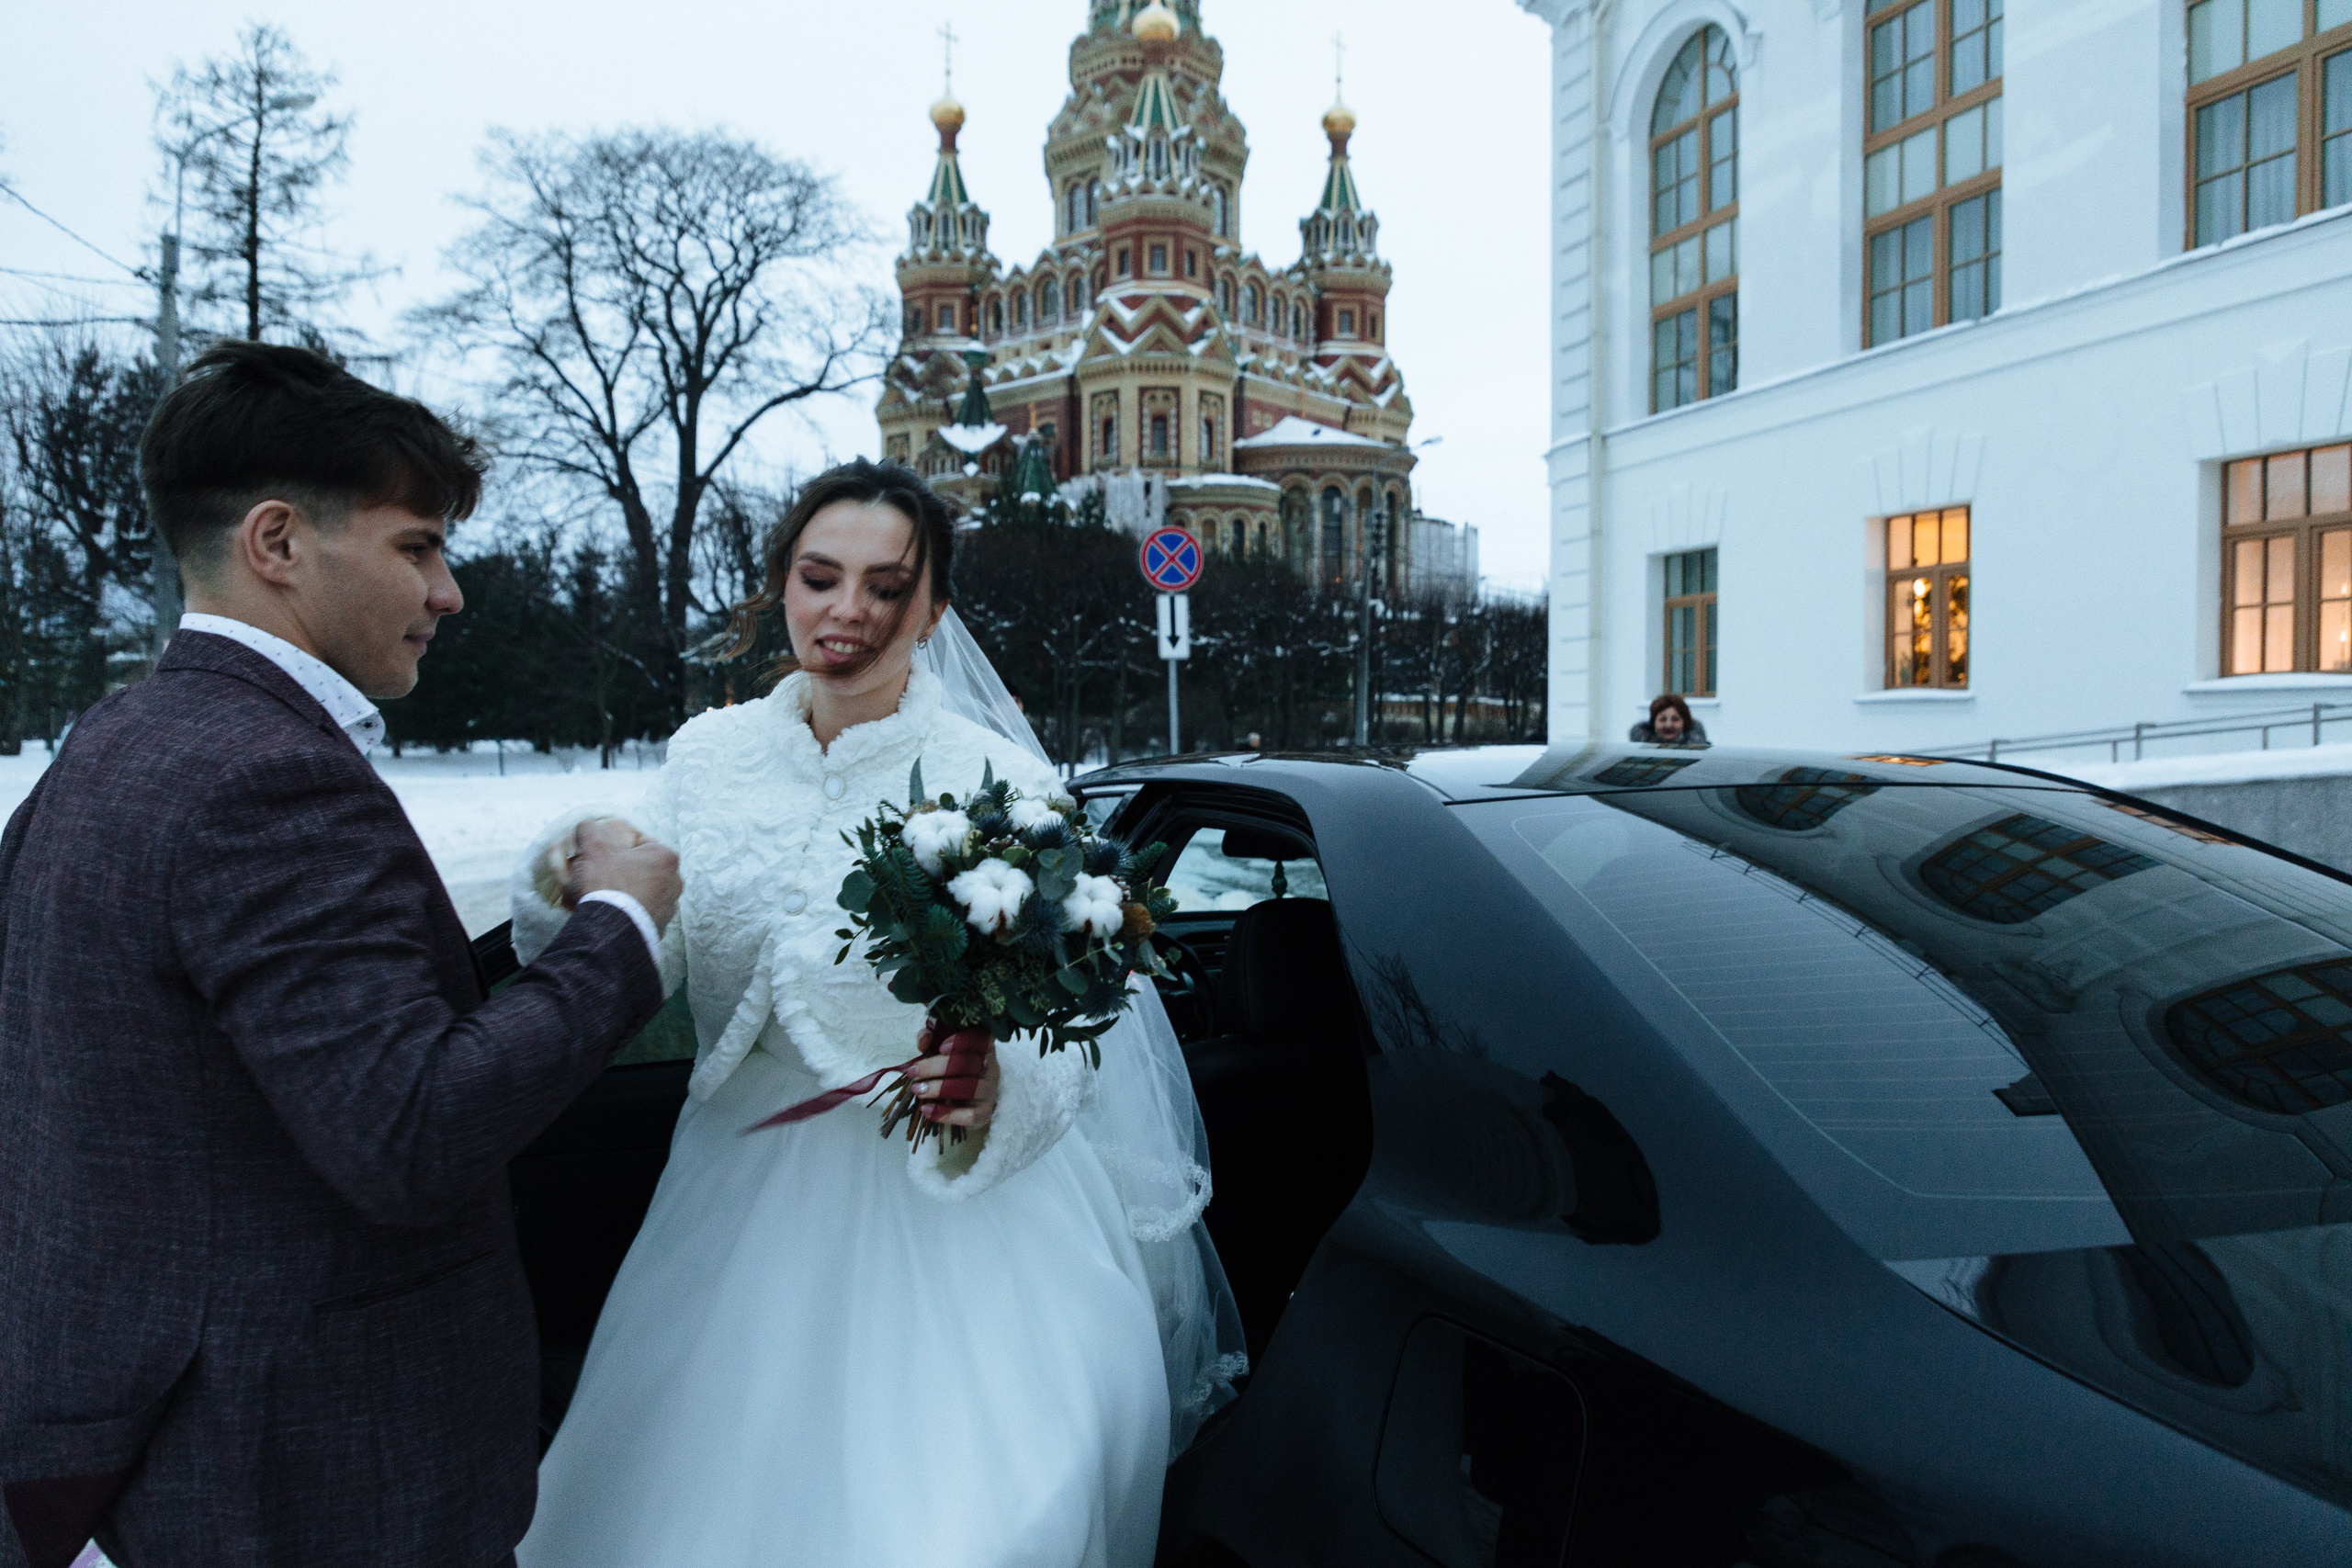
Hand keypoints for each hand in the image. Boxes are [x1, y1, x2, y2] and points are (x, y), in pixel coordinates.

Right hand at [561, 817, 681, 931]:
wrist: (610, 930)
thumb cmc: (607, 883)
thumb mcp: (594, 850)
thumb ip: (590, 831)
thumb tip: (586, 825)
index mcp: (666, 857)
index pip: (641, 843)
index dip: (618, 847)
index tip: (604, 855)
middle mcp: (675, 881)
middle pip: (643, 868)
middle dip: (625, 870)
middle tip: (603, 875)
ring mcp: (670, 906)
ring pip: (645, 890)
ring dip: (629, 891)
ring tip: (607, 896)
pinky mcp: (661, 927)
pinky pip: (643, 912)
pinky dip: (631, 911)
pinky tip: (614, 912)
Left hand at [907, 1023, 997, 1130]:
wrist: (969, 1102)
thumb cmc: (954, 1071)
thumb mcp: (942, 1052)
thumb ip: (932, 1040)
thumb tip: (924, 1039)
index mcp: (983, 1047)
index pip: (979, 1038)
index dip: (961, 1041)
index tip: (941, 1047)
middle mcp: (990, 1068)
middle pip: (968, 1064)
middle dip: (937, 1067)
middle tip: (913, 1072)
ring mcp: (990, 1091)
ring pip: (969, 1088)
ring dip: (939, 1089)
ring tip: (917, 1090)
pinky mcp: (985, 1113)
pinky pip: (969, 1115)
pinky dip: (946, 1113)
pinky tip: (927, 1110)